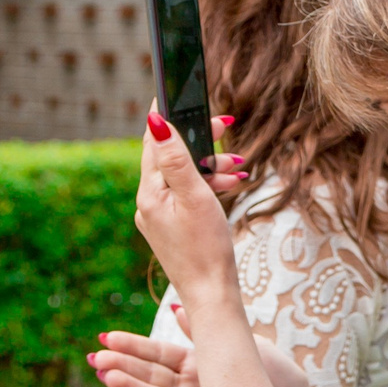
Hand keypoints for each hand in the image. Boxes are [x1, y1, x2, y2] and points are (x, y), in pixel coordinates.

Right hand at [91, 309, 319, 386]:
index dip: (133, 347)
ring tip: (104, 376)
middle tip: (93, 357)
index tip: (106, 337)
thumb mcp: (244, 345)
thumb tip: (176, 307)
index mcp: (203, 366)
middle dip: (122, 367)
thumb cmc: (279, 379)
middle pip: (151, 377)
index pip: (160, 355)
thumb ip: (207, 331)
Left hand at [133, 118, 244, 307]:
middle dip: (200, 142)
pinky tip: (229, 185)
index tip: (173, 91)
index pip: (153, 142)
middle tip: (226, 124)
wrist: (212, 295)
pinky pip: (186, 195)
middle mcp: (148, 204)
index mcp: (149, 194)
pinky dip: (206, 186)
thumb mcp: (195, 197)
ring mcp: (158, 218)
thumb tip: (156, 122)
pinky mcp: (171, 228)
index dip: (166, 115)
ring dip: (210, 166)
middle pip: (169, 158)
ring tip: (239, 166)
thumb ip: (177, 159)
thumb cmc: (207, 248)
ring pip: (182, 177)